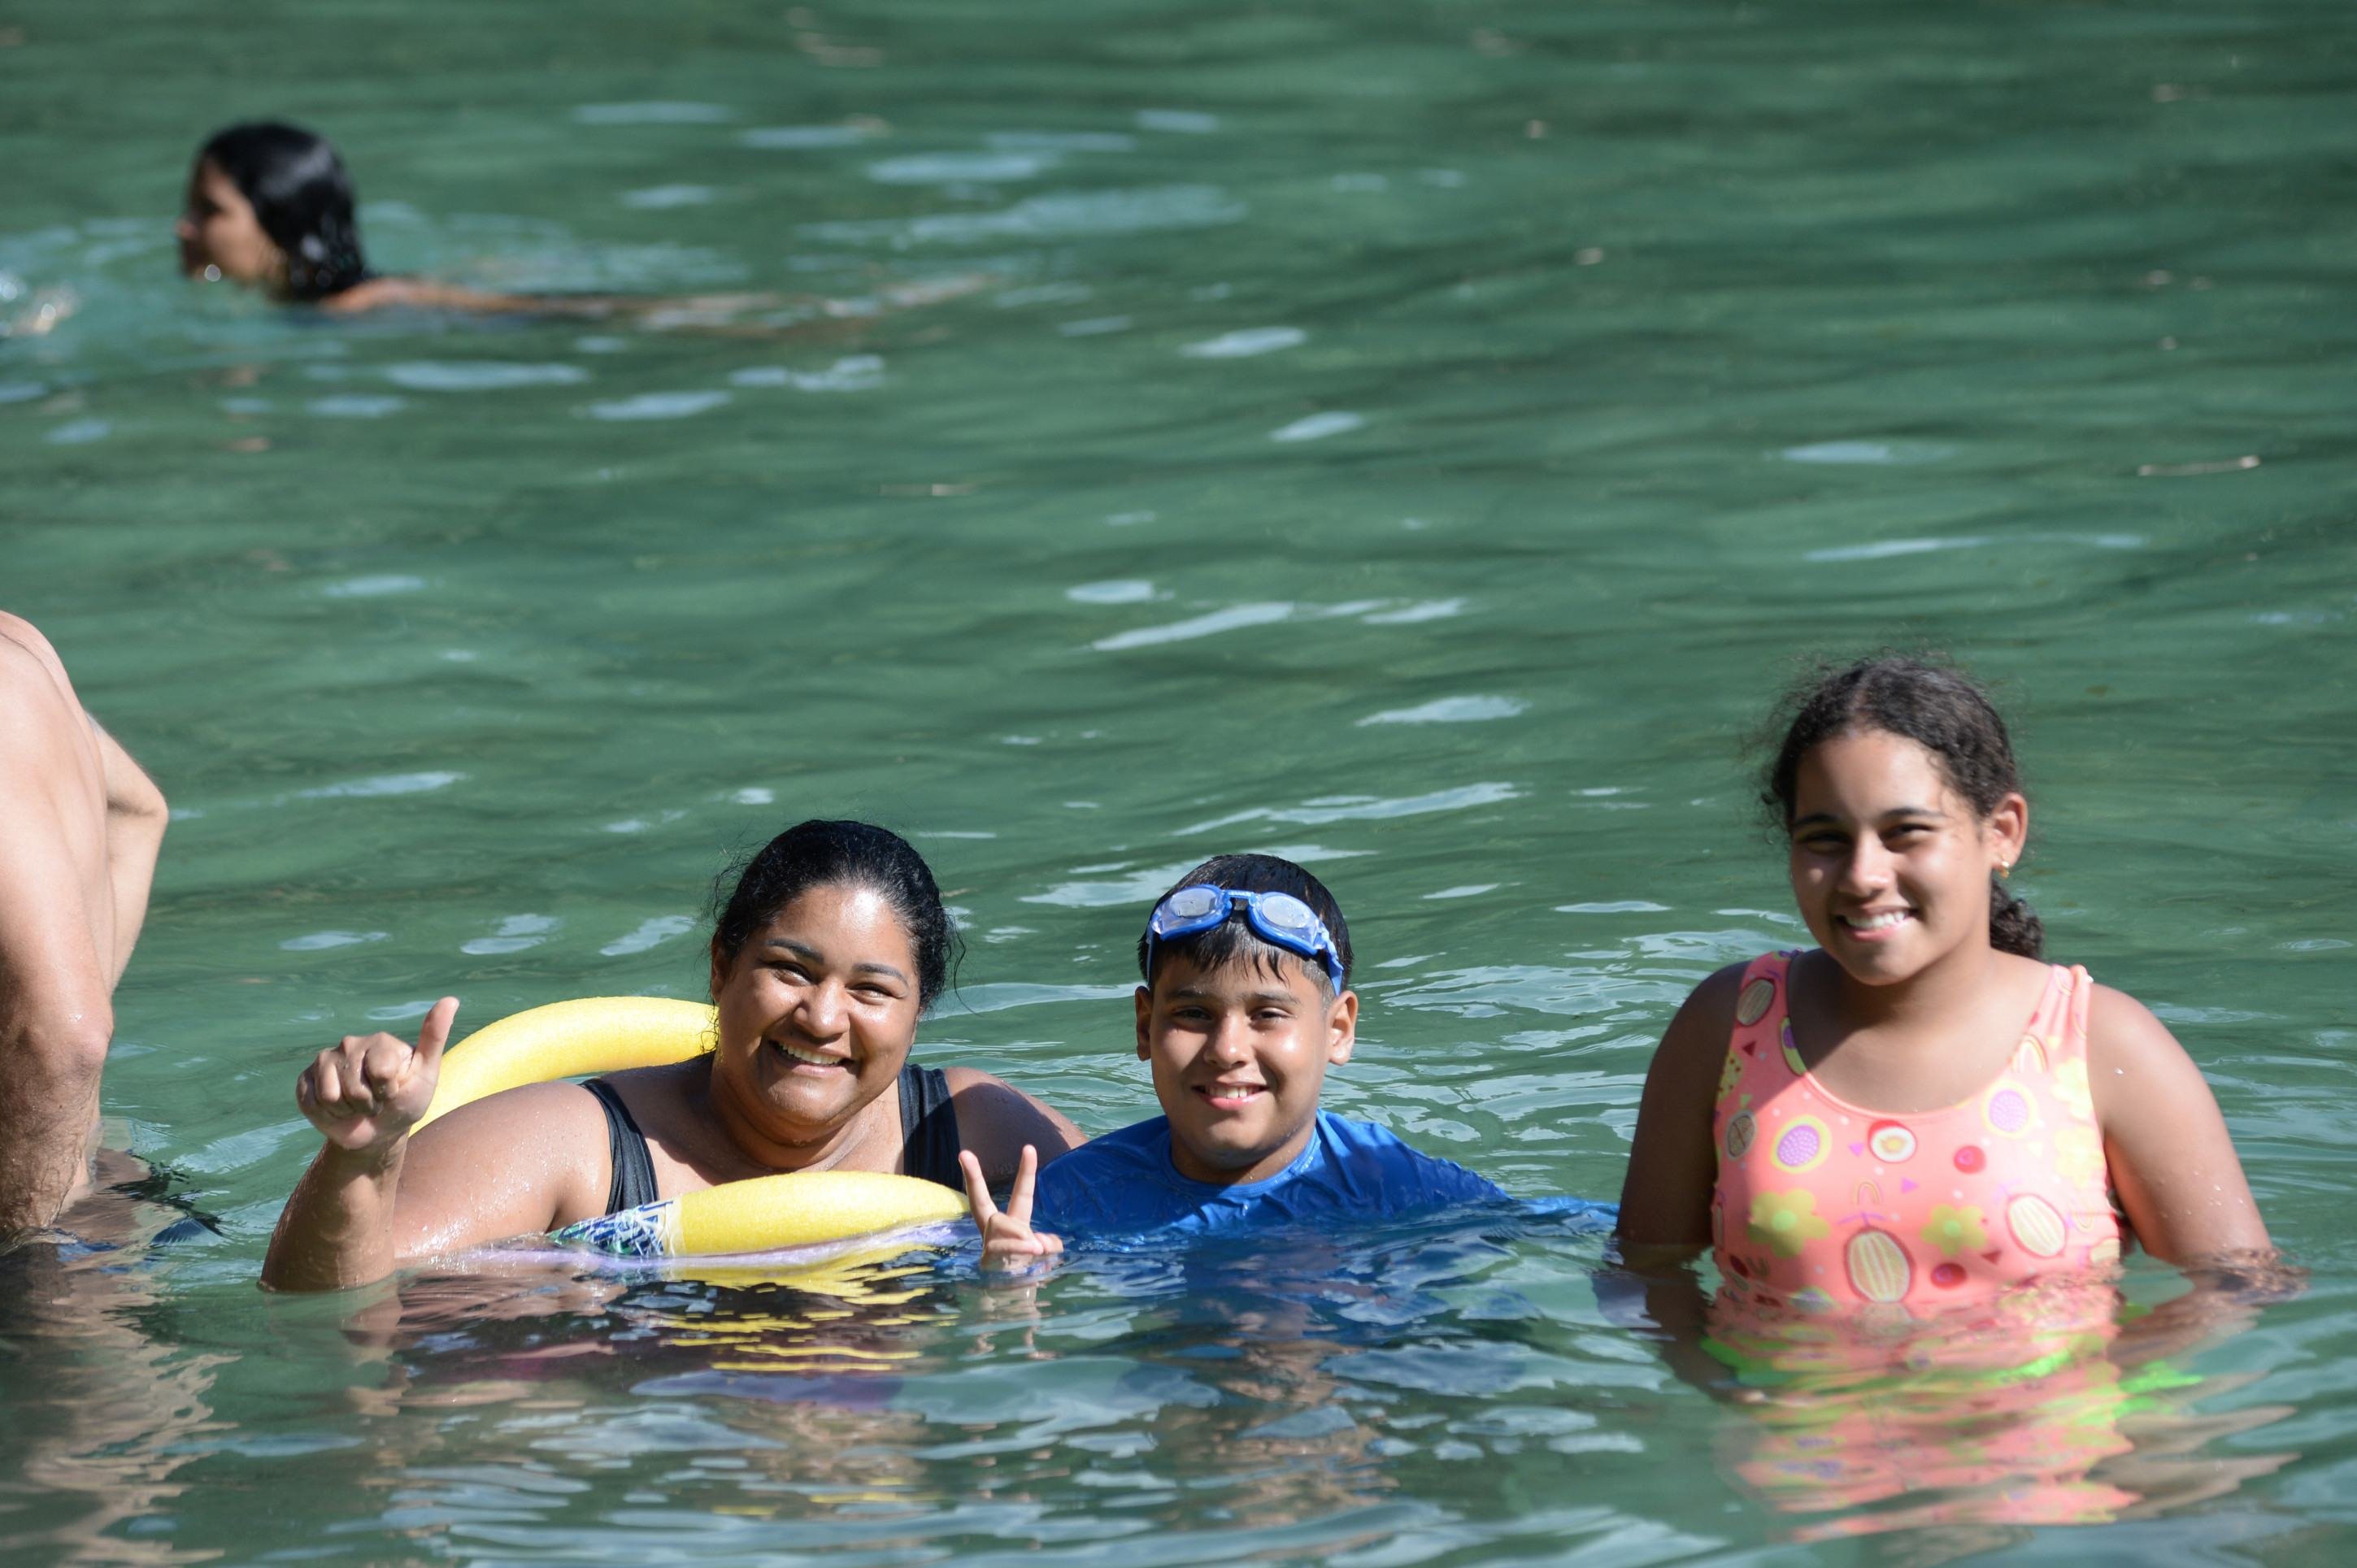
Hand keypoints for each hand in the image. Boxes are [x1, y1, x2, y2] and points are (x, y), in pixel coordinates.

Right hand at [295, 997, 457, 1155]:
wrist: (378, 1131)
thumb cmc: (406, 1101)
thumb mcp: (426, 1073)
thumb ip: (435, 1037)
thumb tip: (451, 1000)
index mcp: (381, 1041)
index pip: (381, 1071)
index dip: (388, 1091)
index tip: (394, 1091)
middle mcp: (351, 1044)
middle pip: (355, 1087)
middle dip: (368, 1104)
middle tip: (375, 1102)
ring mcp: (326, 1060)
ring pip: (331, 1096)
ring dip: (348, 1111)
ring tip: (357, 1106)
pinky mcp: (306, 1079)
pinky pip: (312, 1103)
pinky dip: (328, 1115)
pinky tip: (337, 1109)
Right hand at [960, 1144, 1063, 1272]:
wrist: (1013, 1304)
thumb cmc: (1026, 1273)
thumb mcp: (1043, 1255)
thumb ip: (1047, 1243)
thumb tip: (1042, 1243)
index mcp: (1013, 1225)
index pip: (1020, 1194)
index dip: (1026, 1171)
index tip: (1030, 1147)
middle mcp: (995, 1231)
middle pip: (979, 1201)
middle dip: (972, 1176)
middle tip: (963, 1153)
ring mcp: (988, 1245)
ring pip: (1001, 1224)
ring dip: (1020, 1234)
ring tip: (1036, 1248)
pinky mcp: (987, 1261)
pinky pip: (1001, 1247)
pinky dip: (1018, 1248)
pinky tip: (1033, 1252)